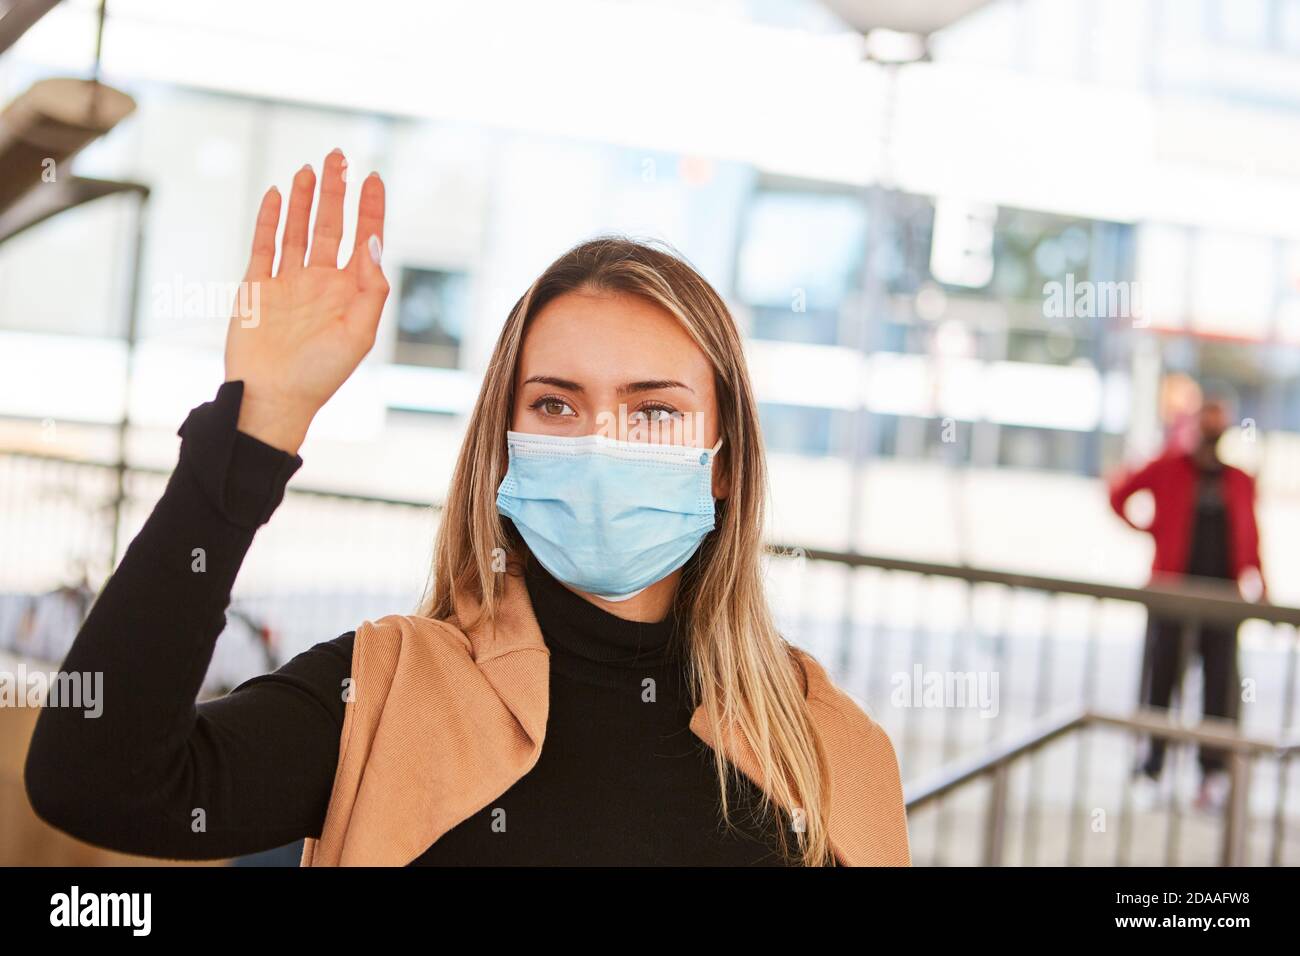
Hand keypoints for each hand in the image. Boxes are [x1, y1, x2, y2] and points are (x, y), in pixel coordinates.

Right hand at [224, 148, 388, 452]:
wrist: (271, 398)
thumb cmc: (320, 375)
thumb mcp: (358, 335)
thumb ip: (372, 291)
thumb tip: (375, 245)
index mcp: (350, 294)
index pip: (365, 241)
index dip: (370, 209)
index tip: (373, 177)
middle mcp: (321, 284)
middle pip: (331, 227)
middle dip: (336, 192)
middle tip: (339, 157)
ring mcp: (289, 283)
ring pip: (299, 230)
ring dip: (306, 199)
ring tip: (311, 167)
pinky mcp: (258, 287)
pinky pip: (265, 245)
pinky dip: (271, 219)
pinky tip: (279, 194)